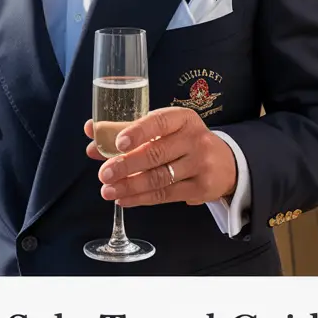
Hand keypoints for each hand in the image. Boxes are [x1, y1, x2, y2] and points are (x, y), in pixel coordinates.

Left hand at [84, 107, 236, 207]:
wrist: (226, 163)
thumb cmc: (185, 141)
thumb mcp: (164, 129)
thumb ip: (127, 130)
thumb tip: (91, 133)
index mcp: (183, 118)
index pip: (159, 122)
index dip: (138, 132)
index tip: (118, 143)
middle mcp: (195, 139)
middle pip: (156, 153)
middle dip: (126, 165)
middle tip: (103, 174)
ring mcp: (200, 164)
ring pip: (159, 177)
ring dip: (130, 186)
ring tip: (108, 191)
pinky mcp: (202, 188)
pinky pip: (166, 195)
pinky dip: (142, 199)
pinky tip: (124, 199)